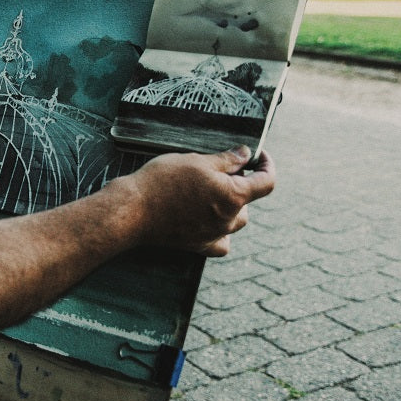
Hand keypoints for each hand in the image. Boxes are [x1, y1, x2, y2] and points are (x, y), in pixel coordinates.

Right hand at [122, 146, 275, 256]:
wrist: (133, 211)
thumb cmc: (163, 182)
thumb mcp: (197, 160)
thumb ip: (227, 159)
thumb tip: (246, 155)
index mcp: (233, 196)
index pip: (266, 182)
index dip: (267, 165)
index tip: (259, 157)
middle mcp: (228, 220)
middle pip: (248, 201)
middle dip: (240, 183)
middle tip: (219, 169)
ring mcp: (214, 235)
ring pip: (236, 221)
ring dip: (231, 206)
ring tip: (208, 191)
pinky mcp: (199, 246)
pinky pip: (222, 241)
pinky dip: (221, 231)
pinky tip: (209, 218)